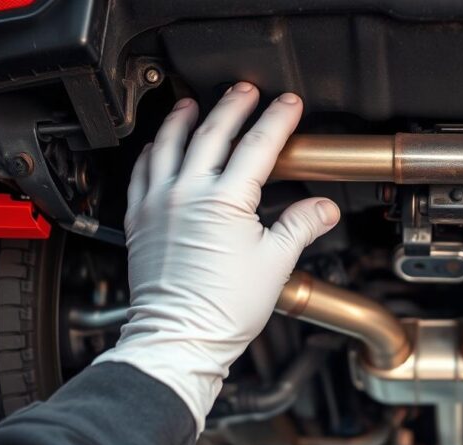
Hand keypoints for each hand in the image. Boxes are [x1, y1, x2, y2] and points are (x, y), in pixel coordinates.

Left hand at [94, 82, 339, 430]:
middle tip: (245, 90)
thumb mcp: (275, 264)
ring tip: (192, 103)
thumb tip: (323, 208)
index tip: (288, 105)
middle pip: (211, 134)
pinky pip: (141, 172)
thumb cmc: (224, 307)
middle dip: (232, 106)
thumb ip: (300, 226)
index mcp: (224, 201)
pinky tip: (157, 146)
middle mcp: (186, 194)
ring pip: (168, 145)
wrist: (180, 337)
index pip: (257, 146)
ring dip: (183, 119)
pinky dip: (151, 151)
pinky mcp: (140, 220)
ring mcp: (158, 204)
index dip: (276, 121)